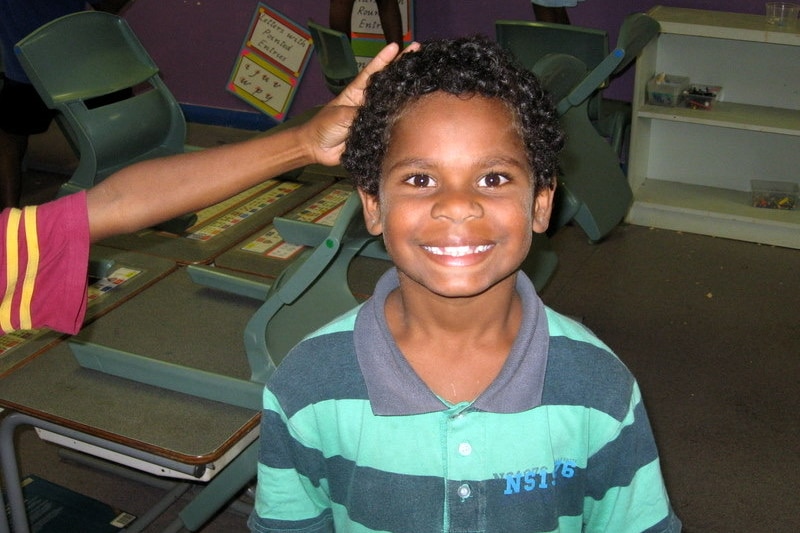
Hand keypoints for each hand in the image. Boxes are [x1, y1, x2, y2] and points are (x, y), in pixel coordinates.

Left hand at [302, 41, 419, 166]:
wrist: (317, 149)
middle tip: (417, 54)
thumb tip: (380, 114)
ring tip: (423, 79)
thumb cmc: (323, 126)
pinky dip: (400, 119)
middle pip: (386, 84)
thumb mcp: (340, 115)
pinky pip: (389, 125)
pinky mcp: (374, 132)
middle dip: (401, 69)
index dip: (383, 59)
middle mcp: (366, 102)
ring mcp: (371, 116)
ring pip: (390, 103)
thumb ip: (359, 113)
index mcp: (356, 93)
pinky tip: (415, 112)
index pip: (372, 72)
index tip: (395, 46)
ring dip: (405, 94)